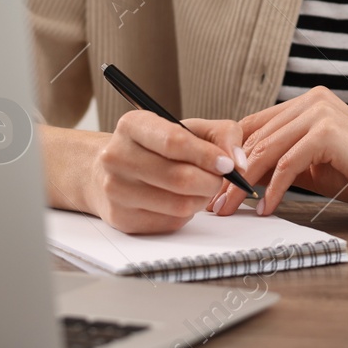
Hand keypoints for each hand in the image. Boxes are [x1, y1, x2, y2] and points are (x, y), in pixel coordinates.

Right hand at [82, 111, 244, 234]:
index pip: (174, 142)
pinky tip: (179, 200)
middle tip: (219, 179)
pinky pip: (170, 222)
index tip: (228, 164)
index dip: (207, 155)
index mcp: (132, 125)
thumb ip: (221, 134)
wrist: (110, 170)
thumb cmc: (156, 147)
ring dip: (201, 199)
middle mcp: (117, 156)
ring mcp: (116, 190)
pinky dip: (185, 214)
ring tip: (200, 189)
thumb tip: (237, 162)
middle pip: (179, 177)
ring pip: (179, 204)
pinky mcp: (122, 218)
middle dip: (210, 181)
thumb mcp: (188, 128)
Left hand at [212, 86, 347, 217]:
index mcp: (308, 103)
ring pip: (267, 150)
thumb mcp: (314, 166)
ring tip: (232, 208)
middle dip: (233, 174)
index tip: (217, 184)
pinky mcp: (326, 132)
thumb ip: (283, 161)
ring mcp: (319, 112)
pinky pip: (288, 164)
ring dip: (244, 183)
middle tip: (217, 202)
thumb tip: (243, 175)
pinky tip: (266, 207)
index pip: (256, 126)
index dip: (232, 155)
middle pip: (257, 138)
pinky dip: (273, 188)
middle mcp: (311, 101)